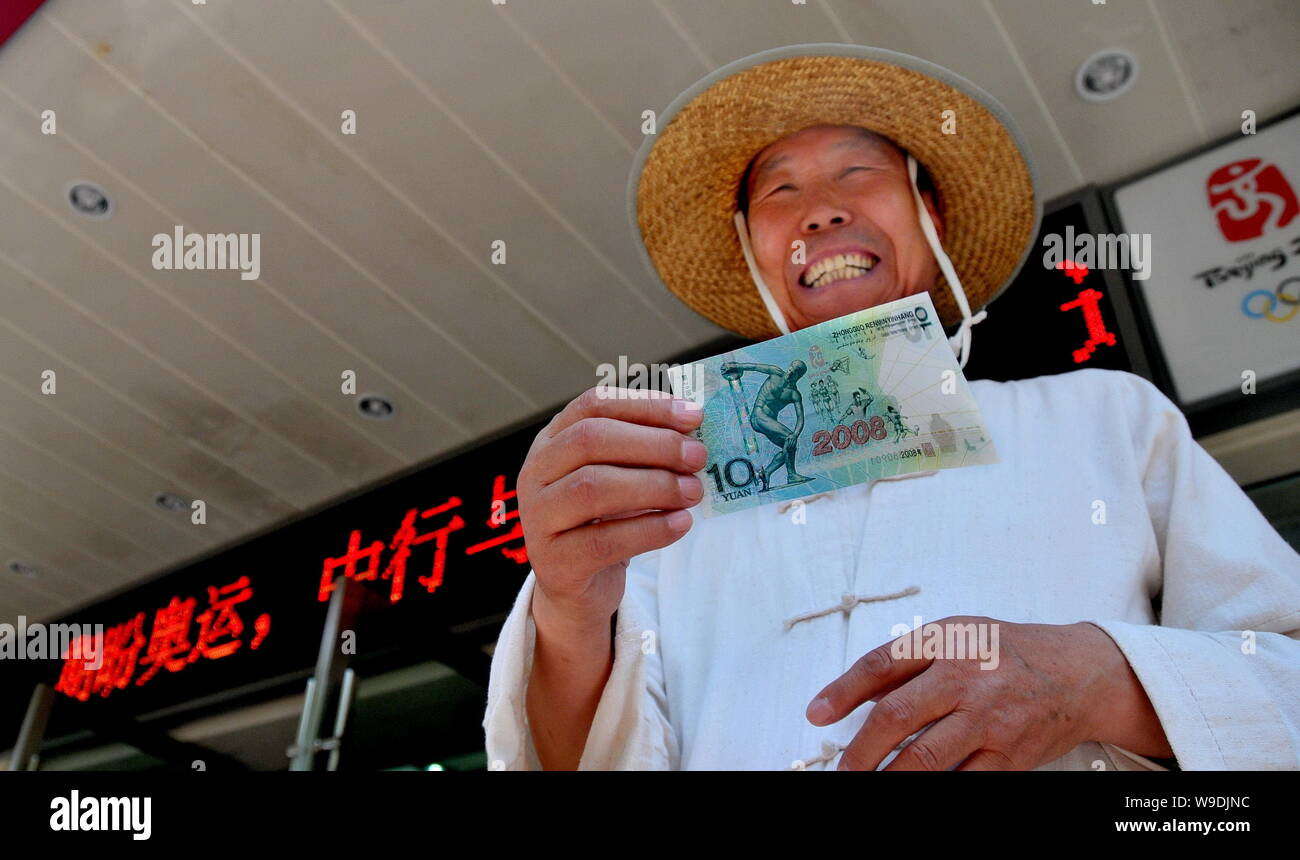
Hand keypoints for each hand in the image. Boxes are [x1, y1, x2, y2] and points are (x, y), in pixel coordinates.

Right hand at [516, 387, 705, 627]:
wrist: (578, 587)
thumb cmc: (602, 521)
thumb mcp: (617, 477)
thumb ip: (643, 452)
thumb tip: (694, 433)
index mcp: (551, 441)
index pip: (593, 405)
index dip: (644, 405)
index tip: (693, 415)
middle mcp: (536, 473)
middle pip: (591, 441)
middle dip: (653, 444)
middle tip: (697, 456)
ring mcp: (539, 518)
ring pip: (594, 487)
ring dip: (654, 485)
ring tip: (693, 491)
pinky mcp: (555, 561)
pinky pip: (604, 541)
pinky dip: (650, 530)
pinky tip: (681, 524)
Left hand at [807, 616, 1170, 769]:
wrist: (1079, 673)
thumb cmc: (1007, 651)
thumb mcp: (955, 634)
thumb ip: (903, 661)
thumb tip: (849, 695)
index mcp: (948, 641)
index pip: (883, 664)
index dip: (842, 691)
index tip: (816, 714)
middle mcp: (968, 678)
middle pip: (897, 716)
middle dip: (859, 749)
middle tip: (840, 769)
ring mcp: (991, 720)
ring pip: (926, 757)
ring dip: (888, 776)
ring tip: (865, 783)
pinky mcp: (1011, 756)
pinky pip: (965, 780)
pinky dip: (936, 787)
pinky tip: (912, 787)